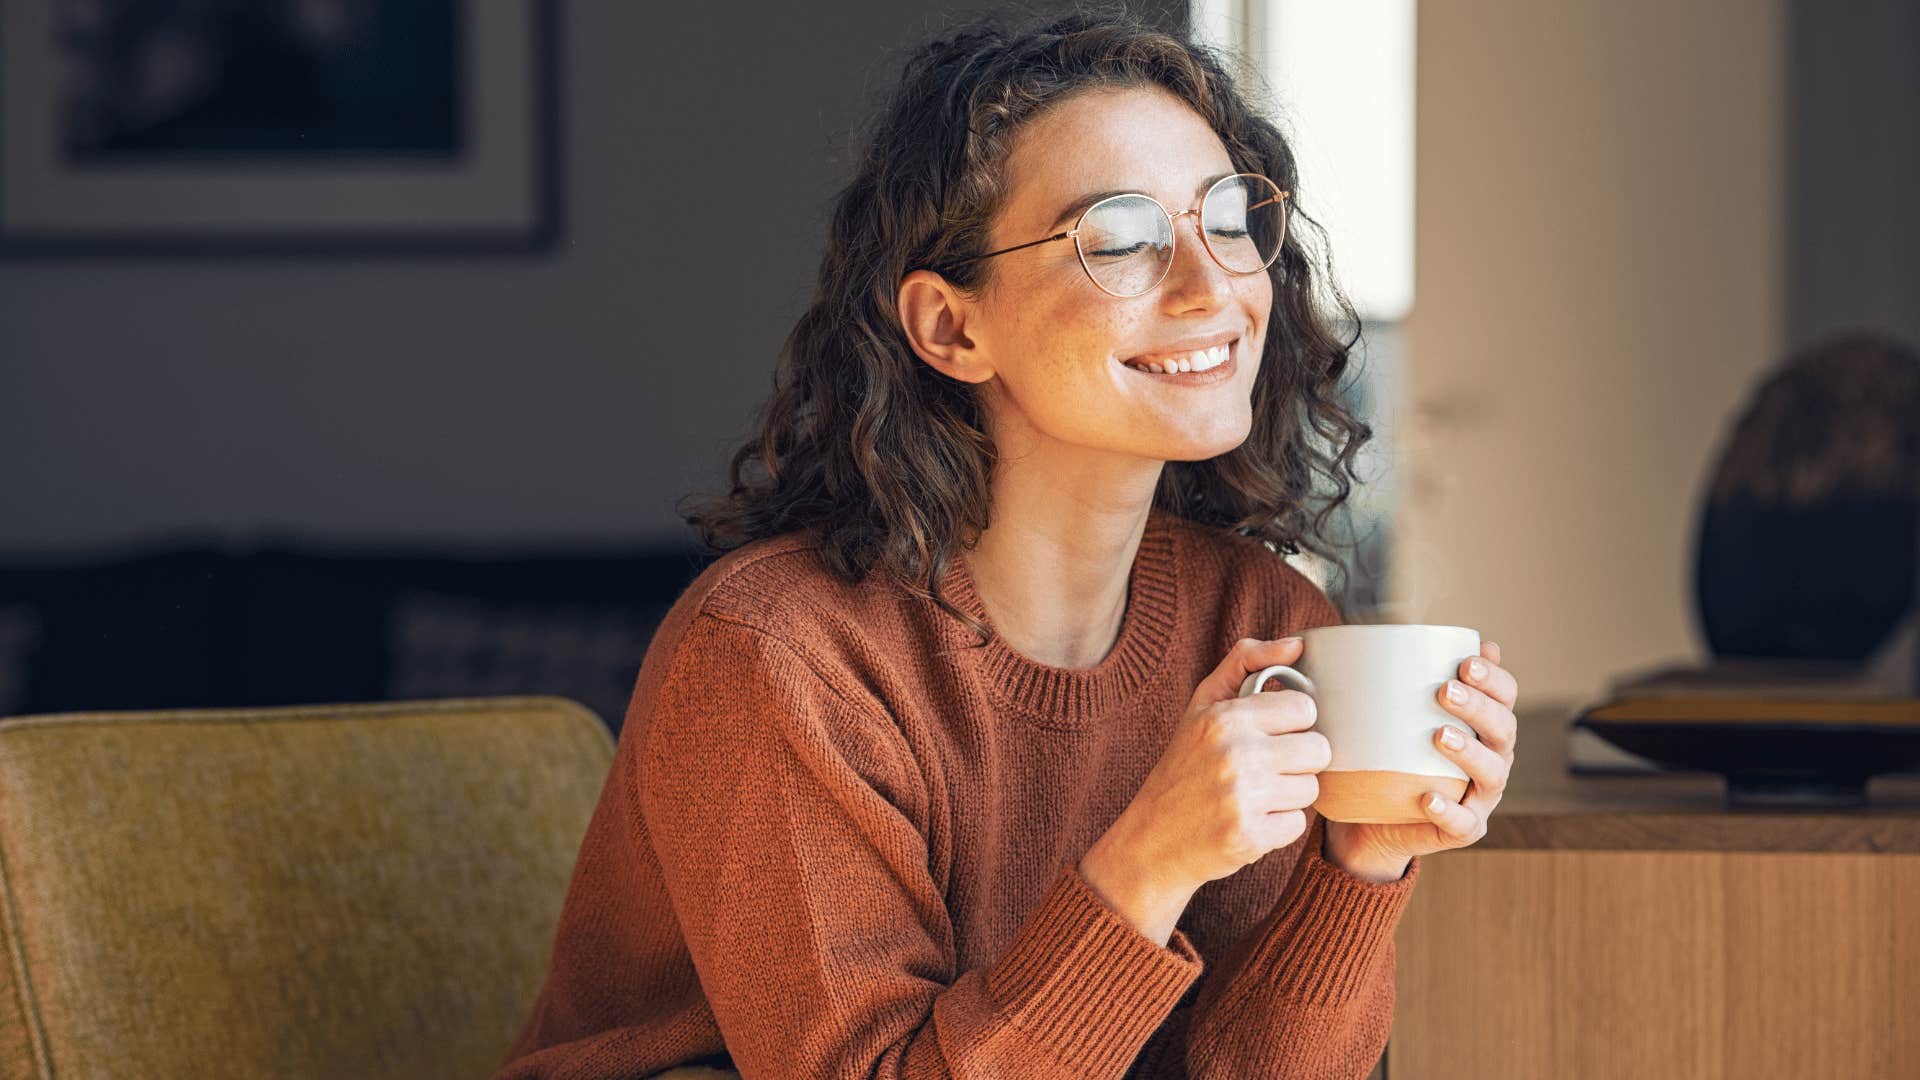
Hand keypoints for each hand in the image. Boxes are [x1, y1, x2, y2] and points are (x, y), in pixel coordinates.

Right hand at [1090, 637, 1329, 899]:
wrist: (1152, 838)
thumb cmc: (1183, 766)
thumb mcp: (1203, 705)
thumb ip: (1246, 662)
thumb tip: (1297, 644)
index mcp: (1225, 717)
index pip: (1305, 709)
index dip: (1292, 723)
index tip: (1271, 734)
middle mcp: (1235, 754)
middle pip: (1317, 750)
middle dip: (1297, 761)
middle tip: (1266, 768)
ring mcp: (1243, 798)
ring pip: (1311, 789)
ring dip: (1289, 795)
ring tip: (1255, 795)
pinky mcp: (1250, 837)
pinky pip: (1298, 825)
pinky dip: (1278, 827)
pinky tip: (1250, 820)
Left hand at [1323, 641, 1518, 878]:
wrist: (1373, 818)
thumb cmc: (1390, 754)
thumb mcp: (1394, 714)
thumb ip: (1403, 678)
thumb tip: (1395, 635)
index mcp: (1484, 725)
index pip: (1505, 696)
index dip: (1494, 679)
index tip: (1465, 661)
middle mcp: (1492, 758)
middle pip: (1503, 729)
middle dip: (1479, 707)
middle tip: (1444, 691)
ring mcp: (1480, 796)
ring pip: (1491, 774)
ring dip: (1469, 752)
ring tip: (1440, 735)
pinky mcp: (1462, 828)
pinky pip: (1462, 822)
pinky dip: (1448, 810)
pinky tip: (1429, 797)